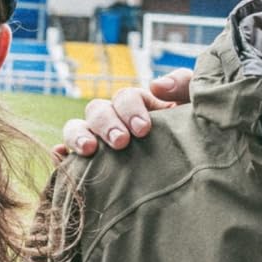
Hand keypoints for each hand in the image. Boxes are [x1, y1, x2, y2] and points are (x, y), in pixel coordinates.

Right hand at [55, 70, 191, 158]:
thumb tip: (156, 85)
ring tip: (88, 151)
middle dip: (106, 124)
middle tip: (121, 142)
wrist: (200, 176)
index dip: (130, 108)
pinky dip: (61, 155)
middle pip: (97, 110)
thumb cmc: (197, 137)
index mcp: (140, 106)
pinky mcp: (91, 167)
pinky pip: (67, 158)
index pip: (125, 96)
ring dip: (79, 135)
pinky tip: (61, 157)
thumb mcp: (197, 108)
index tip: (143, 129)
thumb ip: (185, 86)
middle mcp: (116, 122)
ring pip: (77, 128)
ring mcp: (101, 144)